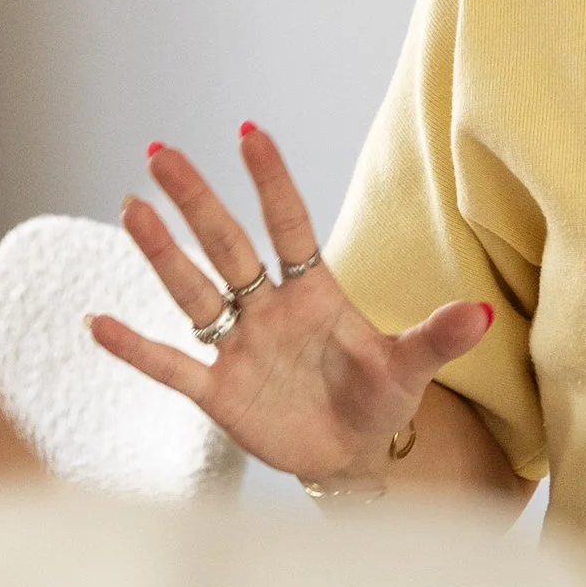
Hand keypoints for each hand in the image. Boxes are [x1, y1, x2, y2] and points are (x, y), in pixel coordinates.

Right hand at [88, 120, 494, 485]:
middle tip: (160, 149)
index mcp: (314, 293)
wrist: (352, 456)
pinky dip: (136, 348)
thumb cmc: (379, 399)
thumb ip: (438, 337)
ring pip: (194, 292)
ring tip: (132, 206)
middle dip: (197, 200)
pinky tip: (98, 323)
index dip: (271, 181)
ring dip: (163, 253)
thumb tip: (487, 312)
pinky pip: (171, 366)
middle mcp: (268, 310)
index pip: (289, 227)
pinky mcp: (218, 394)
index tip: (248, 130)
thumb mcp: (411, 368)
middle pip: (227, 245)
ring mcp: (238, 348)